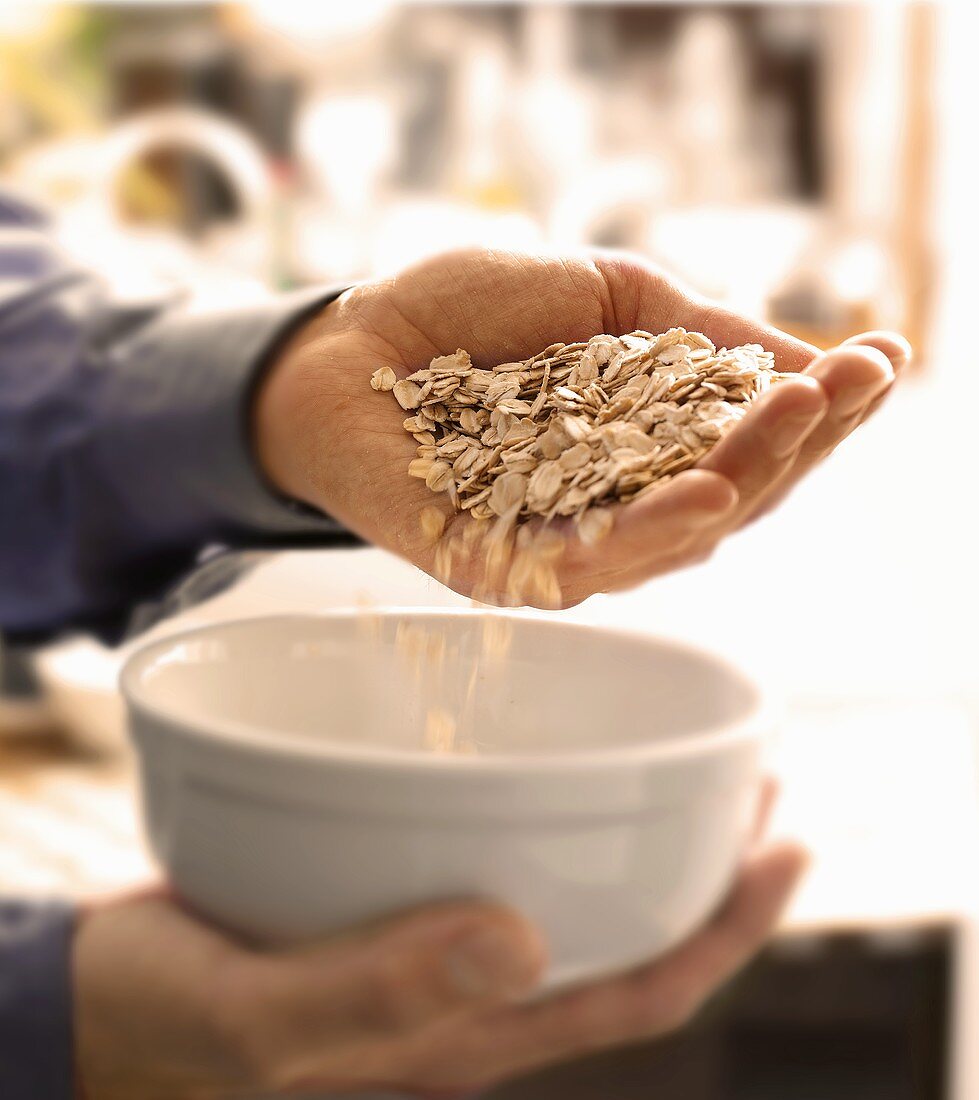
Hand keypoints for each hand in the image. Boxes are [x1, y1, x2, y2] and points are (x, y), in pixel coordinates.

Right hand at [74, 791, 805, 1098]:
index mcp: (460, 1039)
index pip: (635, 992)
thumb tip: (520, 940)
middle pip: (623, 944)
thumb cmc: (166, 1020)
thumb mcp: (256, 1016)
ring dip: (637, 843)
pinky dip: (545, 819)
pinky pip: (495, 865)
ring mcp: (432, 956)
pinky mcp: (390, 909)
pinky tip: (545, 766)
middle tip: (761, 793)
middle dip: (706, 882)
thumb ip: (375, 991)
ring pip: (569, 902)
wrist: (96, 1004)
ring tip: (688, 773)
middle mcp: (467, 999)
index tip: (787, 851)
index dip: (724, 934)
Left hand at [256, 248, 909, 605]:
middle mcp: (616, 510)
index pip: (751, 448)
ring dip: (744, 479)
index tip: (882, 361)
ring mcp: (559, 545)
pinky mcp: (497, 566)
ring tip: (797, 416)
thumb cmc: (467, 315)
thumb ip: (700, 332)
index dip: (821, 412)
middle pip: (731, 500)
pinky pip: (584, 565)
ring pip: (675, 539)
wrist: (345, 341)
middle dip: (796, 443)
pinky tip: (709, 495)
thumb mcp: (607, 297)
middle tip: (844, 383)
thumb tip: (817, 359)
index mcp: (647, 452)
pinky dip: (649, 533)